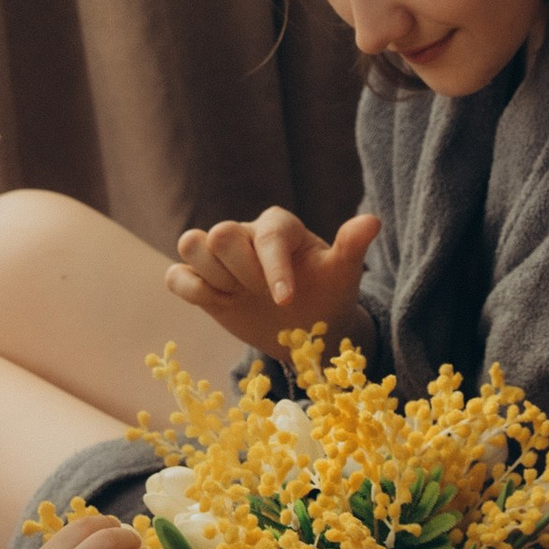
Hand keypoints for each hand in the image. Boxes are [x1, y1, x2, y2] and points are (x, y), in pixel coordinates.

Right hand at [164, 207, 380, 359]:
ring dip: (213, 277)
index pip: (265, 236)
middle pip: (220, 234)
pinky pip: (176, 275)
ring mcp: (219, 257)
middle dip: (241, 273)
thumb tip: (372, 221)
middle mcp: (245, 233)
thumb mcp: (344, 273)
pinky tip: (220, 304)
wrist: (308, 327)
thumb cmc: (327, 293)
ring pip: (190, 245)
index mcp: (279, 226)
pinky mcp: (201, 279)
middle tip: (263, 296)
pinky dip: (190, 290)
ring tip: (239, 297)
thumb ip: (352, 246)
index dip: (273, 269)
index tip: (286, 301)